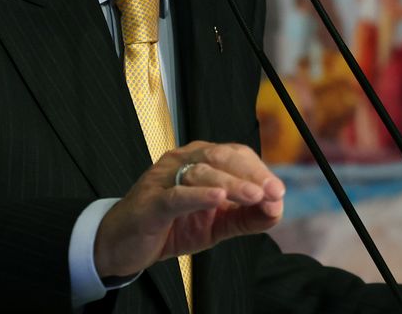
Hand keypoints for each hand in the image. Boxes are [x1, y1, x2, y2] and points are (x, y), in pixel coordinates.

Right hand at [93, 141, 285, 277]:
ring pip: (202, 173)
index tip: (278, 191)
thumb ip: (246, 217)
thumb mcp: (216, 224)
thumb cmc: (169, 227)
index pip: (236, 156)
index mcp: (200, 161)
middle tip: (272, 192)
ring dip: (232, 184)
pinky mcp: (151, 201)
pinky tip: (218, 198)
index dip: (260, 171)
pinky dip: (199, 195)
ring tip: (254, 196)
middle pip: (222, 157)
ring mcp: (164, 178)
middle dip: (252, 174)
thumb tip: (277, 210)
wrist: (123, 245)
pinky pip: (176, 194)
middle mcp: (182, 162)